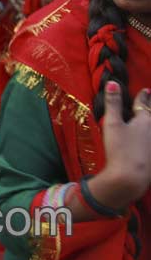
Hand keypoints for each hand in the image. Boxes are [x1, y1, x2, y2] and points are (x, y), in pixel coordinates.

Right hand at [95, 84, 150, 207]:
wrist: (131, 177)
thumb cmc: (121, 148)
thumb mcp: (113, 124)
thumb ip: (113, 103)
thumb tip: (112, 83)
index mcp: (145, 120)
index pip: (143, 104)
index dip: (143, 96)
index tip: (145, 90)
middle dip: (150, 108)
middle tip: (150, 102)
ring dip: (149, 123)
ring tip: (147, 121)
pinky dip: (149, 138)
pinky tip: (147, 141)